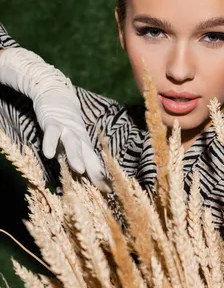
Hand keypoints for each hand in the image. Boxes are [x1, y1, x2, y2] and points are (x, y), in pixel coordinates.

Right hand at [0, 47, 109, 192]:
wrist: (56, 94)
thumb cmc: (65, 123)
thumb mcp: (71, 141)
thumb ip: (76, 156)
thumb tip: (82, 178)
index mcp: (84, 145)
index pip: (96, 164)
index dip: (102, 178)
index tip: (112, 193)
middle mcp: (79, 138)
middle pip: (89, 156)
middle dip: (96, 172)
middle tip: (103, 187)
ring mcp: (66, 129)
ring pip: (73, 143)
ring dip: (76, 156)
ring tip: (80, 170)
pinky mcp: (52, 121)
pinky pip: (51, 133)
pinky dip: (50, 143)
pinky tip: (48, 154)